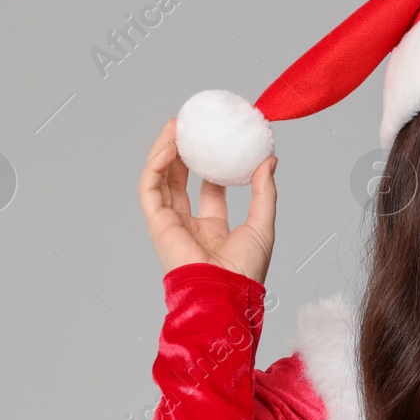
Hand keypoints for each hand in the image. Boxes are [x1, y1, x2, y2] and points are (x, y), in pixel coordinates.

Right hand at [137, 118, 277, 283]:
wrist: (225, 292)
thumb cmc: (245, 270)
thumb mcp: (263, 224)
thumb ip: (264, 192)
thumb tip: (269, 161)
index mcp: (214, 231)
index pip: (210, 192)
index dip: (212, 167)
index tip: (220, 144)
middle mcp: (190, 227)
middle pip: (180, 183)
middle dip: (183, 155)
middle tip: (191, 129)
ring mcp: (172, 225)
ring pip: (161, 181)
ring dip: (165, 152)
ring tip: (175, 126)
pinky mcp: (157, 224)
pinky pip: (150, 187)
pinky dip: (157, 164)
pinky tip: (170, 145)